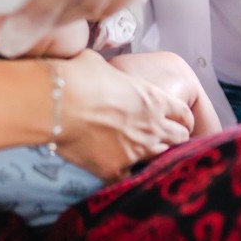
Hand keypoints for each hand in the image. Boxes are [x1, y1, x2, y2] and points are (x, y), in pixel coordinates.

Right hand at [54, 50, 192, 180]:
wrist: (56, 103)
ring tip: (140, 150)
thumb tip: (100, 70)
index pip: (183, 113)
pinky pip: (128, 176)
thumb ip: (111, 74)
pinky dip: (123, 172)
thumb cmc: (78, 76)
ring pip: (159, 158)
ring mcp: (136, 151)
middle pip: (179, 138)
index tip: (182, 121)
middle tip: (166, 138)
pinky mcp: (115, 169)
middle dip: (176, 138)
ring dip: (153, 154)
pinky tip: (115, 167)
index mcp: (153, 99)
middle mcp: (151, 127)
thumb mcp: (101, 64)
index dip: (184, 118)